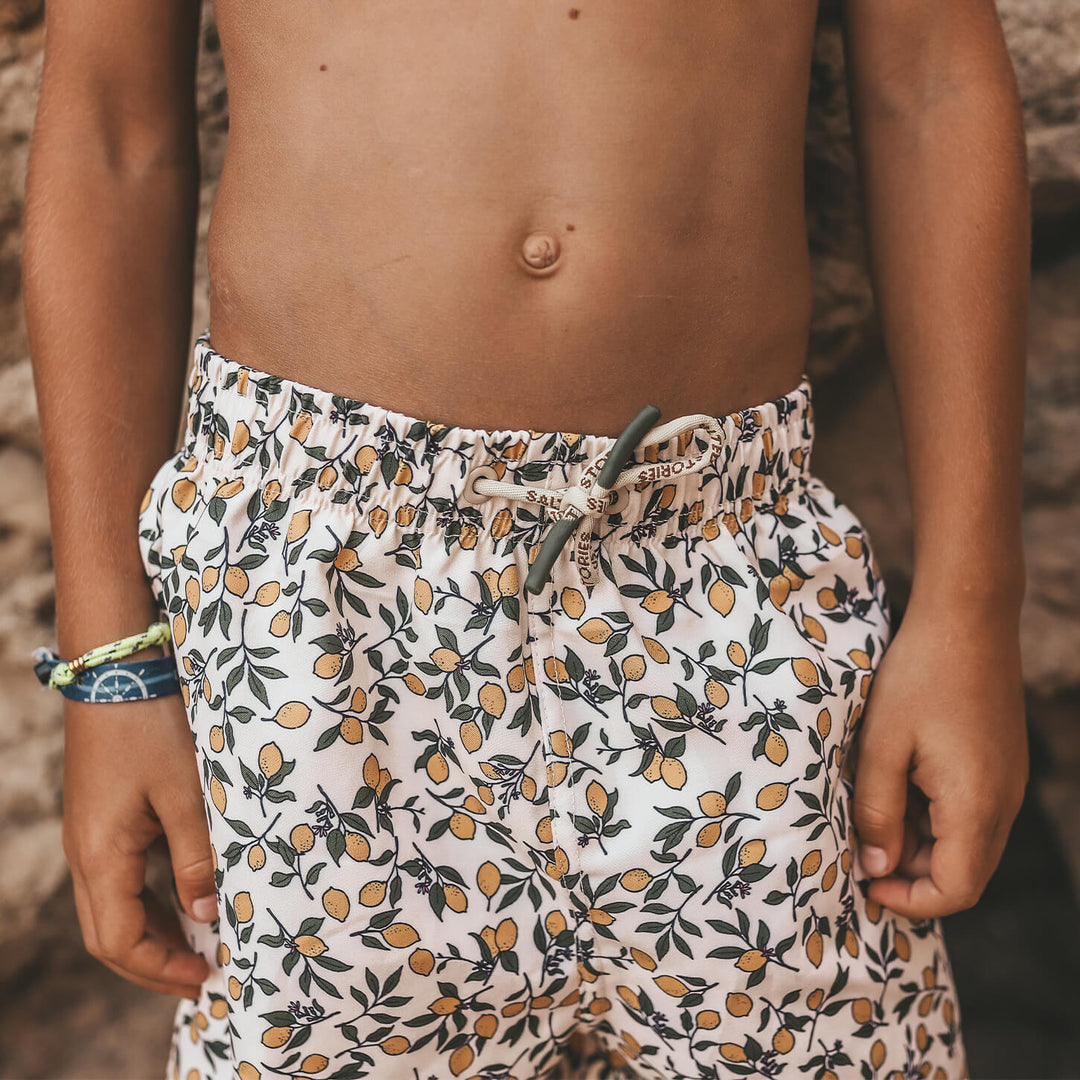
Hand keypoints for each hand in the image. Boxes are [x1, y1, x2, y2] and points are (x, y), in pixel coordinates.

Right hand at [62, 684, 216, 998]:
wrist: (115, 672)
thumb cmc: (151, 727)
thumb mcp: (185, 792)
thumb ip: (197, 854)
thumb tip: (207, 912)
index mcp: (102, 856)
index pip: (121, 942)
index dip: (162, 969)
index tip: (207, 976)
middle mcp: (87, 855)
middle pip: (109, 936)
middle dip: (154, 964)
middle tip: (205, 973)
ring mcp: (90, 838)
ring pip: (112, 910)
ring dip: (152, 935)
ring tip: (202, 944)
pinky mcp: (102, 820)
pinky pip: (119, 881)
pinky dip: (149, 904)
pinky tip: (185, 898)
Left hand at [850, 600, 1027, 918]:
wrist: (969, 617)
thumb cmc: (920, 675)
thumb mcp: (881, 745)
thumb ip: (878, 811)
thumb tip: (875, 868)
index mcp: (976, 806)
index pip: (955, 891)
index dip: (908, 900)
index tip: (864, 883)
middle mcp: (1003, 804)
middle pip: (960, 871)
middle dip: (906, 867)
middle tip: (857, 835)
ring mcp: (1006, 783)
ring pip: (962, 840)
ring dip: (916, 835)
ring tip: (871, 794)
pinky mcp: (999, 764)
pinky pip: (967, 810)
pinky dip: (930, 809)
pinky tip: (896, 772)